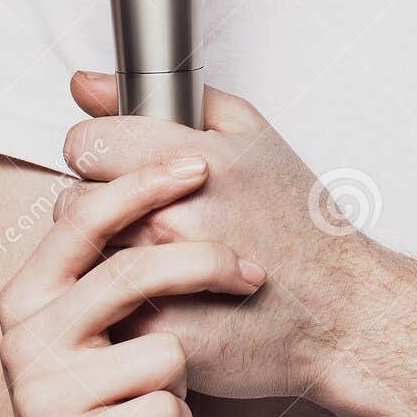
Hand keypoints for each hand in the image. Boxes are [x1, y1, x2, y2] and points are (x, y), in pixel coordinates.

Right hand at [0, 157, 264, 416]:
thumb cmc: (100, 389)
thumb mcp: (89, 315)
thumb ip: (103, 244)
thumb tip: (119, 128)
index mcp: (27, 293)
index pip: (83, 219)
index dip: (143, 185)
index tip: (197, 165)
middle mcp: (25, 339)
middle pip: (131, 274)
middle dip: (205, 264)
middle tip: (251, 273)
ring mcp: (44, 398)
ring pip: (162, 349)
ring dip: (187, 369)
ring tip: (164, 387)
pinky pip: (166, 409)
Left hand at [62, 74, 379, 401]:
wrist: (341, 312)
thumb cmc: (299, 223)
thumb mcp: (251, 135)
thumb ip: (168, 98)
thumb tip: (87, 84)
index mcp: (193, 161)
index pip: (85, 143)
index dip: (96, 151)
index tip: (115, 165)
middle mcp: (170, 217)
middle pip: (75, 200)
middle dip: (98, 205)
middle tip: (139, 217)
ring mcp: (161, 279)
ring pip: (82, 255)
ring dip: (102, 254)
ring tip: (148, 256)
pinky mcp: (157, 333)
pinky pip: (100, 307)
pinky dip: (116, 302)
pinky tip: (152, 295)